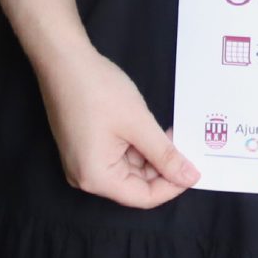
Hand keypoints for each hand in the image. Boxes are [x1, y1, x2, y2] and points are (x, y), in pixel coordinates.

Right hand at [35, 43, 198, 208]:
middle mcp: (86, 177)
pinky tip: (149, 128)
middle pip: (135, 184)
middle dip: (162, 167)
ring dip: (150, 154)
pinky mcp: (84, 147)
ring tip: (167, 131)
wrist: (64, 60)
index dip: (172, 186)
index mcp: (96, 178)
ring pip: (128, 169)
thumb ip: (166, 155)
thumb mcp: (139, 124)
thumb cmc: (98, 91)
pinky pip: (116, 156)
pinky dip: (136, 146)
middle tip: (183, 144)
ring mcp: (83, 162)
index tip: (194, 169)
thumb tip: (190, 178)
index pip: (143, 197)